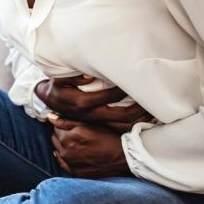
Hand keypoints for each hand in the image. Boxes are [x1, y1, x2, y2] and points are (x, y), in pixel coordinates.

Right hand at [35, 75, 154, 132]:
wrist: (48, 102)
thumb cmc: (57, 87)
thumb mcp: (59, 80)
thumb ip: (74, 77)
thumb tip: (90, 75)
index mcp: (84, 103)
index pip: (111, 96)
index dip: (126, 89)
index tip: (138, 81)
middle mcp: (92, 115)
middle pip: (122, 115)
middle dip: (140, 109)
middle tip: (155, 101)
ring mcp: (96, 122)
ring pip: (123, 125)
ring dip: (139, 119)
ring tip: (155, 112)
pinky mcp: (98, 125)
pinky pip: (119, 128)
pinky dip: (133, 124)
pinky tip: (143, 119)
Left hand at [49, 114, 131, 177]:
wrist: (123, 156)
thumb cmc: (107, 137)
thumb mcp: (88, 124)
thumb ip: (66, 121)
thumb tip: (49, 117)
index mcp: (67, 136)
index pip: (55, 127)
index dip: (63, 124)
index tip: (70, 124)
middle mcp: (66, 151)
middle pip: (55, 138)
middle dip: (61, 134)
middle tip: (74, 133)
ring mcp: (70, 163)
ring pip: (57, 150)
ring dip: (62, 145)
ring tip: (76, 143)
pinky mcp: (76, 172)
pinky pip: (62, 163)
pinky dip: (64, 158)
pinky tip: (70, 153)